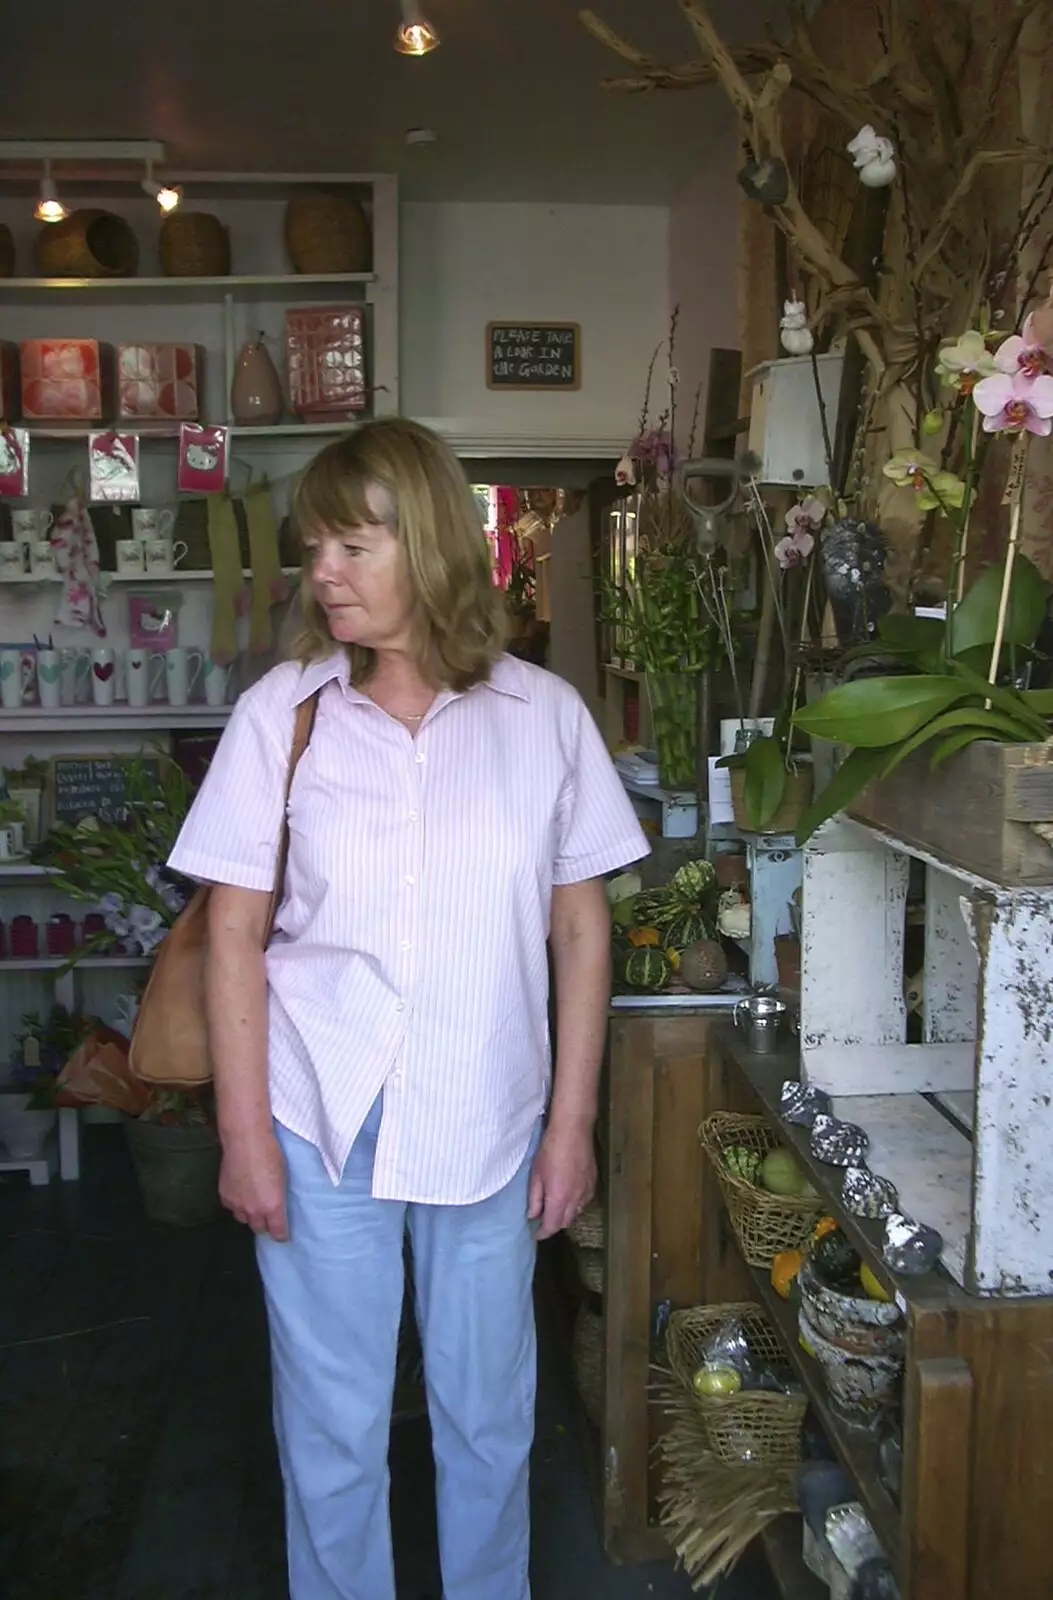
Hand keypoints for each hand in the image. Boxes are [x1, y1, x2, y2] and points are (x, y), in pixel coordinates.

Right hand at [219, 1131, 288, 1241]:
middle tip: (267, 1214)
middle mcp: (254, 1210)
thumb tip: (277, 1204)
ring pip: (243, 1219)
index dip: (280, 1235)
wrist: (246, 1140)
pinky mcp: (224, 1197)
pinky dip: (236, 1203)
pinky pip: (231, 1208)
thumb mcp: (283, 1177)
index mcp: (273, 1206)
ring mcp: (237, 1205)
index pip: (277, 1232)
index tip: (282, 1235)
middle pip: (259, 1228)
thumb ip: (278, 1197)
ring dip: (249, 1214)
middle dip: (264, 1223)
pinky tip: (240, 1191)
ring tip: (252, 1201)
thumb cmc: (270, 1153)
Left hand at [528, 1118, 596, 1241]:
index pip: (552, 1226)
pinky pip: (584, 1202)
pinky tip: (569, 1197)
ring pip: (576, 1213)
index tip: (536, 1233)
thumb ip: (534, 1198)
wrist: (573, 1130)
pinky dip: (575, 1205)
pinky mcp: (593, 1182)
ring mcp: (587, 1191)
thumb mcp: (536, 1174)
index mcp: (559, 1199)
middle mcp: (575, 1199)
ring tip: (554, 1208)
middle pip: (565, 1222)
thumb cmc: (551, 1149)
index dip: (543, 1233)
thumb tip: (533, 1215)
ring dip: (565, 1215)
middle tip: (543, 1219)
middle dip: (554, 1225)